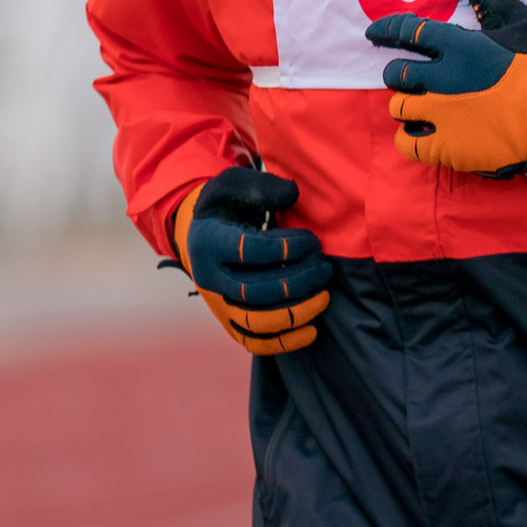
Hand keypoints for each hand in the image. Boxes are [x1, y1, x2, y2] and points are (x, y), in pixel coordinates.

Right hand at [173, 166, 330, 353]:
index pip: (249, 251)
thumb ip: (263, 187)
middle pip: (255, 291)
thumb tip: (292, 196)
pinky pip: (253, 342)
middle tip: (325, 268)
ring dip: (295, 313)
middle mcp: (209, 279)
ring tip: (324, 296)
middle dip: (297, 282)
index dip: (286, 248)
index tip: (313, 241)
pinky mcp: (229, 322)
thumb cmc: (227, 206)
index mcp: (208, 242)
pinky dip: (283, 342)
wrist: (202, 234)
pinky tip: (312, 331)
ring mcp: (218, 305)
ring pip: (256, 321)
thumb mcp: (236, 184)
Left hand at [367, 0, 526, 176]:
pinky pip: (407, 143)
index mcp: (459, 47)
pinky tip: (421, 134)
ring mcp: (440, 115)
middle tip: (407, 78)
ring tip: (418, 108)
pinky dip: (409, 137)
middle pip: (396, 74)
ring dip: (405, 105)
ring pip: (398, 108)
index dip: (386, 30)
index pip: (408, 32)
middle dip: (396, 74)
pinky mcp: (445, 146)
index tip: (374, 33)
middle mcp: (442, 79)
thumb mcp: (523, 24)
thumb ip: (493, 0)